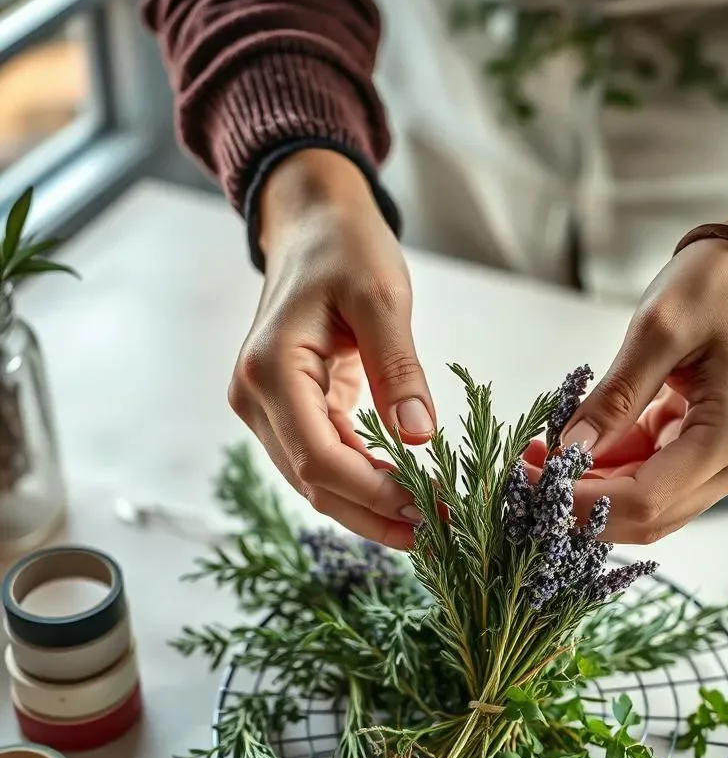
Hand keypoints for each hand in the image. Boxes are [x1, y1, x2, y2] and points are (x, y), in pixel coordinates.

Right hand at [227, 149, 432, 548]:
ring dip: (372, 506)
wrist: (312, 224)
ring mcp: (266, 408)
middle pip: (315, 482)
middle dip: (377, 514)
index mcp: (270, 370)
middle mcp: (255, 398)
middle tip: (441, 533)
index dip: (375, 492)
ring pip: (318, 481)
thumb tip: (421, 437)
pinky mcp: (287, 410)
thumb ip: (399, 368)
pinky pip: (326, 459)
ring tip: (431, 522)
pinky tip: (406, 493)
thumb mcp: (382, 298)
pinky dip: (365, 481)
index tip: (430, 509)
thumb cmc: (345, 248)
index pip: (319, 458)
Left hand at [525, 123, 727, 543]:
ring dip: (592, 491)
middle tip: (525, 476)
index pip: (646, 500)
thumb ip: (613, 398)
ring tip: (541, 459)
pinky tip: (571, 452)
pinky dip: (610, 471)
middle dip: (581, 504)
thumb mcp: (657, 330)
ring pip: (648, 504)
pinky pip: (654, 478)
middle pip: (649, 516)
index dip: (581, 502)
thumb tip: (568, 451)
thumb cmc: (720, 285)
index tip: (527, 481)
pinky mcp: (714, 453)